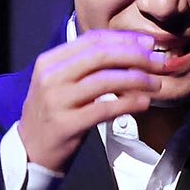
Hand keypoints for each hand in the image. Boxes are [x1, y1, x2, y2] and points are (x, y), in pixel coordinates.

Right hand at [19, 29, 162, 170]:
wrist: (31, 151)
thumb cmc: (53, 115)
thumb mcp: (60, 83)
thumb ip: (85, 66)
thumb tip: (127, 51)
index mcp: (50, 61)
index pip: (92, 39)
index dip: (124, 38)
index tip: (147, 43)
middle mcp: (51, 77)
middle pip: (100, 55)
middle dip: (135, 55)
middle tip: (157, 62)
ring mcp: (57, 100)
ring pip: (104, 80)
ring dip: (136, 79)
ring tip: (154, 83)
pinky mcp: (66, 124)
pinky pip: (104, 109)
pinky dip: (127, 103)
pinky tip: (142, 103)